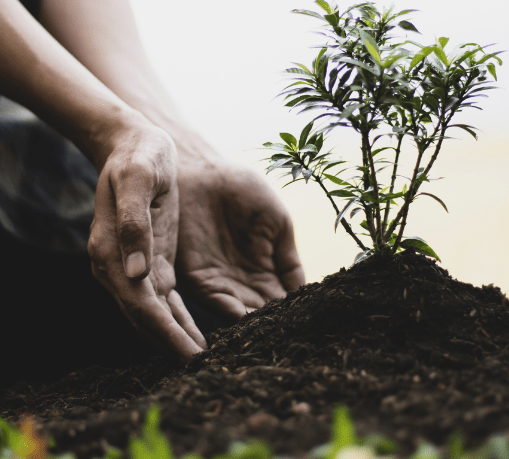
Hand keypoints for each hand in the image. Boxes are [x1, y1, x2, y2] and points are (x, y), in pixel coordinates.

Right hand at [87, 121, 205, 360]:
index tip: (189, 353)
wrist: (131, 143)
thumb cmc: (136, 157)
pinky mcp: (151, 262)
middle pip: (143, 317)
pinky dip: (178, 320)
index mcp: (108, 250)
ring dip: (175, 337)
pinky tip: (197, 337)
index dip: (164, 331)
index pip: (138, 303)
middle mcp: (115, 266)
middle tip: (203, 367)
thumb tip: (136, 273)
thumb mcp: (136, 179)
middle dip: (171, 344)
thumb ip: (134, 224)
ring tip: (204, 359)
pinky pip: (163, 301)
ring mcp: (132, 266)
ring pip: (153, 315)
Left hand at [174, 155, 304, 320]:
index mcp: (265, 269)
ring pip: (244, 314)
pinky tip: (251, 322)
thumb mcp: (278, 223)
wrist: (203, 172)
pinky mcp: (198, 280)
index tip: (310, 323)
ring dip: (257, 326)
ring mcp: (221, 282)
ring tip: (274, 335)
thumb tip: (304, 294)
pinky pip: (219, 304)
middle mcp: (243, 281)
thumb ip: (290, 259)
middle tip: (292, 336)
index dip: (295, 312)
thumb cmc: (244, 191)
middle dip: (276, 326)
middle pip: (264, 313)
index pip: (283, 299)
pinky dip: (235, 316)